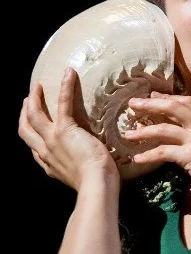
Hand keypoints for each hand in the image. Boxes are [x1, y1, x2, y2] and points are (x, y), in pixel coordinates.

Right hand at [18, 68, 119, 189]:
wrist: (96, 184)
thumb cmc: (97, 183)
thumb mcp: (81, 176)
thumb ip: (80, 167)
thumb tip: (93, 163)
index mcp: (49, 164)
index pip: (33, 148)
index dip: (31, 134)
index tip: (33, 125)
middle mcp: (45, 152)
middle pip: (25, 129)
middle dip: (24, 113)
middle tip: (28, 99)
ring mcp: (51, 140)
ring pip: (34, 115)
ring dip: (35, 98)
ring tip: (37, 85)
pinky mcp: (65, 130)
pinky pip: (62, 103)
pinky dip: (64, 87)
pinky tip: (68, 73)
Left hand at [123, 93, 190, 210]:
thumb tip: (180, 139)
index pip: (188, 102)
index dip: (168, 98)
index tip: (152, 96)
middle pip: (173, 108)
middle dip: (150, 104)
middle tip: (132, 104)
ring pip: (164, 128)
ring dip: (142, 131)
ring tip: (126, 134)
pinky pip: (164, 151)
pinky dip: (148, 155)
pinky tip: (137, 159)